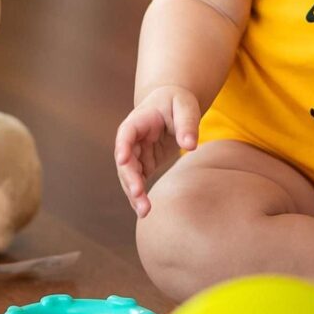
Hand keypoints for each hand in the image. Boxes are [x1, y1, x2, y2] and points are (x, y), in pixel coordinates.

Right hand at [114, 84, 199, 217]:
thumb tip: (191, 145)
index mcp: (139, 120)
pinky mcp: (144, 163)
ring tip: (144, 211)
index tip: (123, 160)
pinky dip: (140, 195)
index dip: (123, 146)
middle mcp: (132, 139)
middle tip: (138, 195)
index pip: (126, 133)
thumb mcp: (185, 106)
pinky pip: (139, 181)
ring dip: (134, 193)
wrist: (172, 105)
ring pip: (130, 175)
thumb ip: (187, 123)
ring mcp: (136, 153)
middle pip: (125, 160)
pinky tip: (144, 210)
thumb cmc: (177, 102)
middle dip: (130, 178)